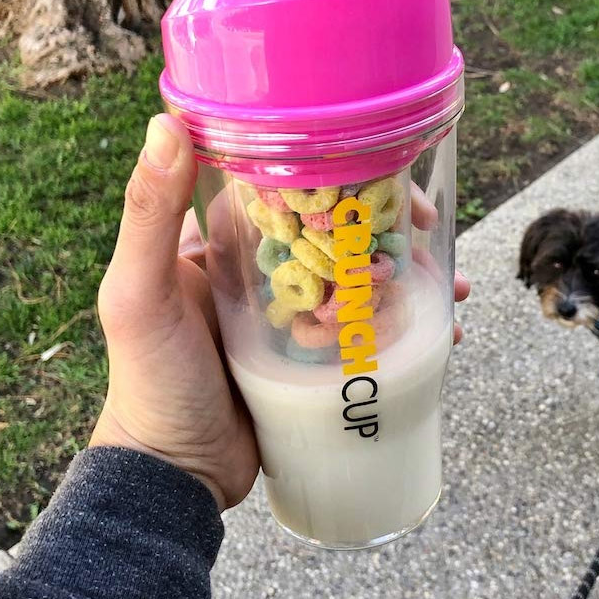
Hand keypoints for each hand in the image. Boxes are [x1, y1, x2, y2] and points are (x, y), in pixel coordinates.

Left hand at [92, 115, 471, 508]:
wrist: (173, 475)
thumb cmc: (150, 383)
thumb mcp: (141, 295)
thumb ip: (149, 214)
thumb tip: (167, 123)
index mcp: (223, 244)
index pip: (291, 190)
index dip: (342, 178)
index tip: (388, 179)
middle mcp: (261, 271)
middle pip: (338, 233)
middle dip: (390, 229)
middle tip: (432, 235)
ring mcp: (293, 315)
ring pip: (363, 280)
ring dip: (411, 277)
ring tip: (457, 287)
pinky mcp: (315, 358)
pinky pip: (369, 330)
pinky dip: (408, 328)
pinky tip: (445, 335)